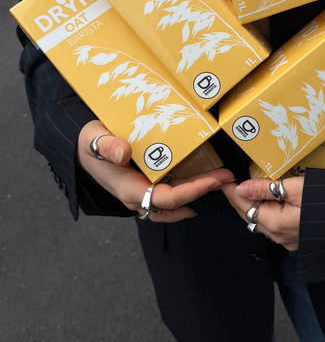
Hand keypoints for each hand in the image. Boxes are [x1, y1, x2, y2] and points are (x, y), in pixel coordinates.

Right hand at [77, 120, 233, 221]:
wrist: (80, 147)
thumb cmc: (88, 143)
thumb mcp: (94, 139)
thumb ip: (107, 146)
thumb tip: (123, 152)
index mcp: (129, 189)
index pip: (167, 198)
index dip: (192, 191)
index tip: (212, 180)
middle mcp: (138, 196)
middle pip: (176, 202)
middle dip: (203, 190)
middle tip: (226, 177)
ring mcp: (143, 192)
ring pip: (175, 202)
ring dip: (198, 191)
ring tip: (221, 178)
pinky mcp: (146, 185)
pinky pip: (169, 196)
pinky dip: (187, 192)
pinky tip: (202, 184)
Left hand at [221, 176, 303, 250]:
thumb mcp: (296, 188)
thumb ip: (266, 189)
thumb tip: (241, 189)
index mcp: (275, 222)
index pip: (244, 205)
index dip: (233, 192)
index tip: (224, 181)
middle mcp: (278, 235)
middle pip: (249, 216)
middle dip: (238, 200)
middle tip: (231, 185)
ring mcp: (287, 240)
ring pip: (260, 222)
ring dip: (252, 208)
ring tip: (248, 192)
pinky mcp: (295, 239)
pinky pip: (272, 226)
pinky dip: (265, 214)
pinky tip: (267, 205)